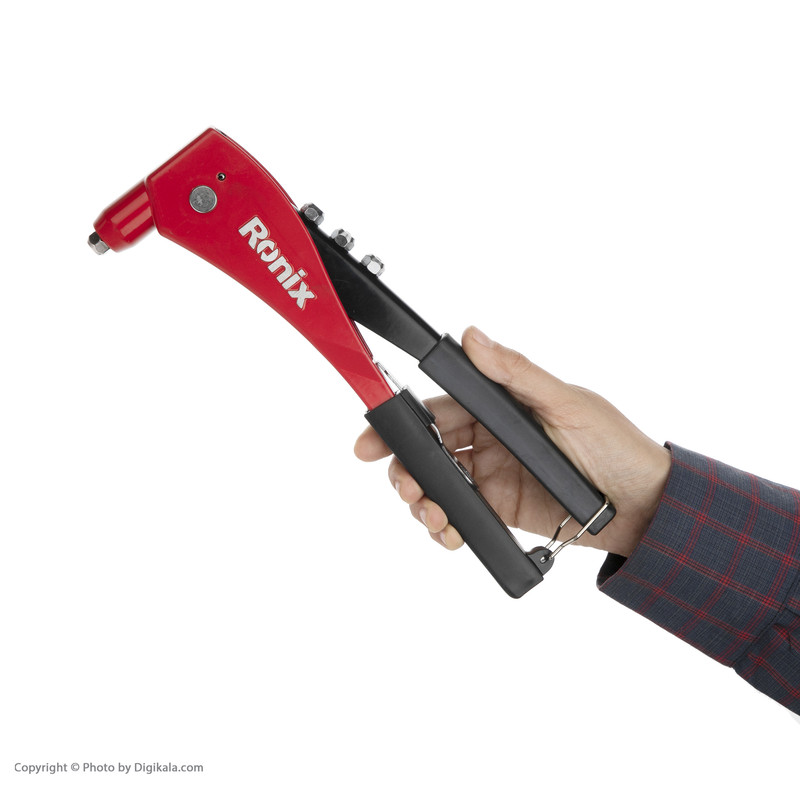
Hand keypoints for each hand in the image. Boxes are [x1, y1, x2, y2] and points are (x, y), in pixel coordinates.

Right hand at [354, 326, 671, 557]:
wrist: (647, 507)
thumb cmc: (616, 446)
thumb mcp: (568, 404)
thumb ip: (517, 374)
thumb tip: (475, 337)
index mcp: (500, 409)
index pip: (438, 410)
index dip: (401, 423)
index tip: (372, 439)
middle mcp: (490, 441)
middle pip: (428, 451)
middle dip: (404, 469)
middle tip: (403, 487)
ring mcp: (492, 478)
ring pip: (437, 486)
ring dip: (422, 501)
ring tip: (431, 516)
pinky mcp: (500, 512)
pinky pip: (460, 518)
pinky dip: (446, 528)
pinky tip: (449, 533)